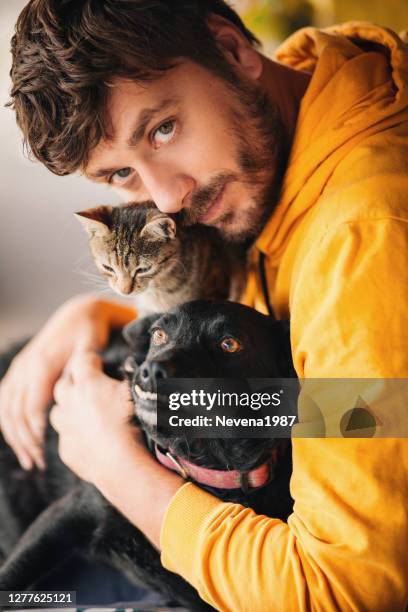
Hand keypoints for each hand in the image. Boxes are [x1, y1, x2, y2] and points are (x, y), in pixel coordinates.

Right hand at [0, 296, 116, 470]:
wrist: (79, 313)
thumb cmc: (89, 333)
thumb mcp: (90, 348)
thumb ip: (80, 370)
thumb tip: (71, 393)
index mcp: (42, 364)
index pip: (31, 406)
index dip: (35, 431)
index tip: (44, 452)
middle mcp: (25, 367)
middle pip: (16, 412)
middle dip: (25, 441)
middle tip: (38, 463)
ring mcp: (19, 369)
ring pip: (6, 409)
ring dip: (15, 436)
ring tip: (28, 459)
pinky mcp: (19, 371)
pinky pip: (5, 400)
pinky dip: (8, 422)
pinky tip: (18, 440)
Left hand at [51, 350, 139, 484]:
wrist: (121, 463)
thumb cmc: (132, 423)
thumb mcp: (137, 392)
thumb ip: (131, 377)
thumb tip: (132, 367)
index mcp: (88, 383)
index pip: (82, 360)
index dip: (91, 360)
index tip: (99, 364)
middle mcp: (70, 402)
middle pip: (63, 384)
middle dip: (73, 381)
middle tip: (88, 386)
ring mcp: (65, 427)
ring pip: (57, 411)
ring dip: (67, 409)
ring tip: (83, 413)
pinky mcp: (66, 449)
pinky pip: (65, 438)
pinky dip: (74, 435)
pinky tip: (89, 439)